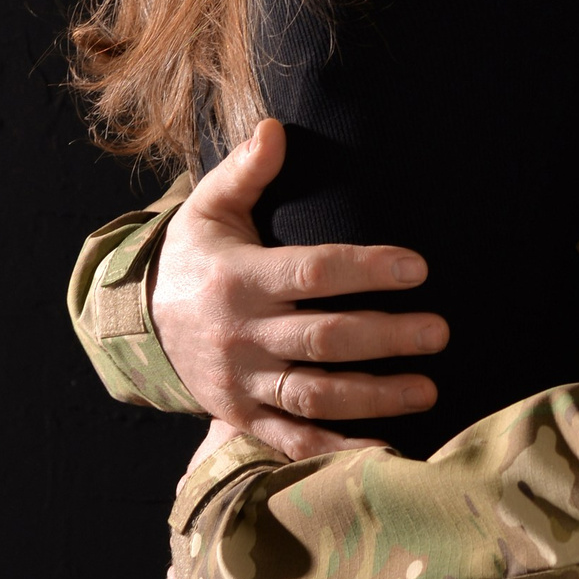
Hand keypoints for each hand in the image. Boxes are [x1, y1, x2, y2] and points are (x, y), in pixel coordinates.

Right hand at [150, 119, 448, 457]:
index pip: (314, 272)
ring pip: (315, 395)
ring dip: (375, 397)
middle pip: (324, 339)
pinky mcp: (241, 418)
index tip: (419, 268)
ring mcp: (242, 382)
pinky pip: (292, 441)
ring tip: (429, 389)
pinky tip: (385, 448)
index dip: (368, 269)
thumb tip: (276, 128)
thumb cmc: (193, 258)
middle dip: (387, 337)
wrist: (138, 324)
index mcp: (241, 278)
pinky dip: (337, 449)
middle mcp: (242, 334)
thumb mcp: (209, 208)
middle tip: (440, 332)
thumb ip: (245, 170)